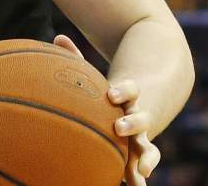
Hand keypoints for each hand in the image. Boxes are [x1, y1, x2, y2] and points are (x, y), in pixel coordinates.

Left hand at [52, 36, 158, 185]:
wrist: (143, 103)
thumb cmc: (108, 93)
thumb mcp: (96, 77)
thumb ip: (78, 59)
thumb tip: (59, 36)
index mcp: (128, 96)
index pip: (129, 90)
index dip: (122, 91)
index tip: (111, 94)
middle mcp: (138, 116)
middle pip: (140, 119)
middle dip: (132, 123)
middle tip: (119, 127)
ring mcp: (142, 137)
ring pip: (148, 147)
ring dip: (145, 157)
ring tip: (140, 169)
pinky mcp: (140, 153)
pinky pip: (143, 165)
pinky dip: (141, 177)